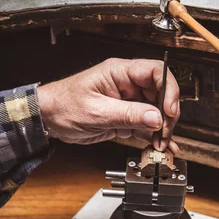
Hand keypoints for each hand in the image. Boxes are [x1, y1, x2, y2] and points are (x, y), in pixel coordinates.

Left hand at [37, 57, 179, 153]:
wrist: (48, 119)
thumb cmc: (63, 105)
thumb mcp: (96, 112)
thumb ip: (128, 115)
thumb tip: (156, 117)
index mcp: (120, 72)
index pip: (156, 72)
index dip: (168, 90)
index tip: (169, 111)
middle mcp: (127, 84)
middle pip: (161, 93)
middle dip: (168, 115)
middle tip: (166, 132)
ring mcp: (128, 100)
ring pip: (156, 111)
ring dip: (162, 129)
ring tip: (161, 144)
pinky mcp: (126, 116)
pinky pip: (146, 124)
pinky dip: (154, 136)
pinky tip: (159, 146)